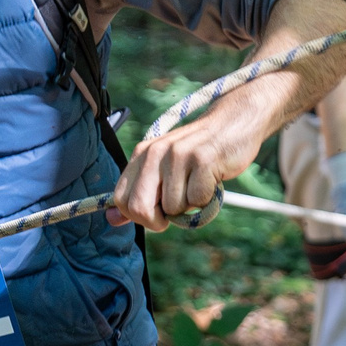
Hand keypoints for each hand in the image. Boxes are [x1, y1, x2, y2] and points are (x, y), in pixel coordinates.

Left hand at [110, 109, 257, 229]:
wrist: (234, 124)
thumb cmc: (198, 153)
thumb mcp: (163, 169)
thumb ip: (138, 193)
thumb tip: (111, 219)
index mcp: (141, 154)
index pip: (121, 200)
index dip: (139, 216)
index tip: (157, 213)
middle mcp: (155, 153)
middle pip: (140, 208)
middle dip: (158, 221)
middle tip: (175, 212)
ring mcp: (178, 155)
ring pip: (173, 208)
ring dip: (190, 207)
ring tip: (200, 184)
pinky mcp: (203, 160)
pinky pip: (198, 201)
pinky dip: (208, 200)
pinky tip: (212, 181)